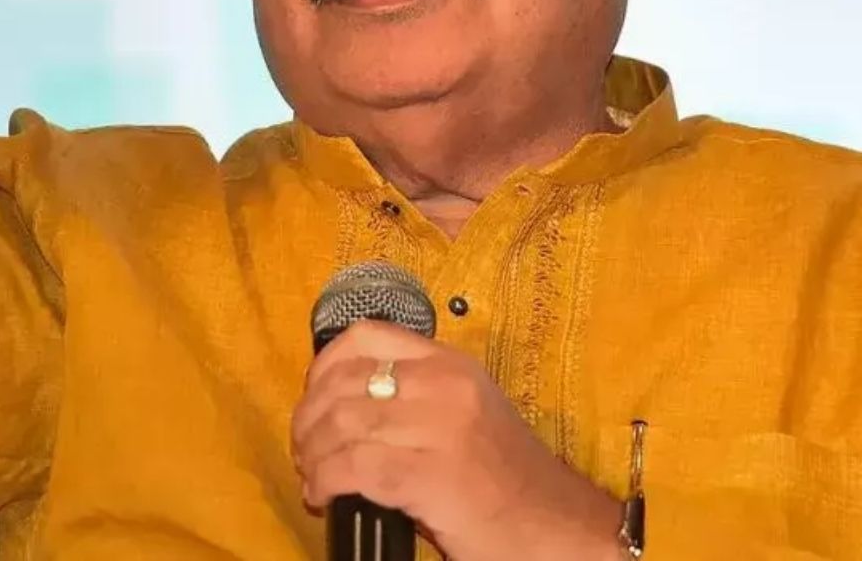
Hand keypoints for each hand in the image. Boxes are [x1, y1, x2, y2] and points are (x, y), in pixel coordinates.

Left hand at [292, 321, 622, 560]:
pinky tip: (322, 496)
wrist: (557, 527)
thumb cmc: (505, 475)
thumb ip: (416, 394)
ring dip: (313, 453)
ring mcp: (437, 427)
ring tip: (311, 473)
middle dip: (310, 417)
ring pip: (343, 424)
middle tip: (303, 446)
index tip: (313, 394)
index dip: (325, 363)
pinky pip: (354, 467)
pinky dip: (326, 481)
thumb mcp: (466, 409)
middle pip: (345, 382)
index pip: (368, 335)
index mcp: (449, 363)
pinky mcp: (430, 475)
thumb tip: (343, 404)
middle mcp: (442, 384)